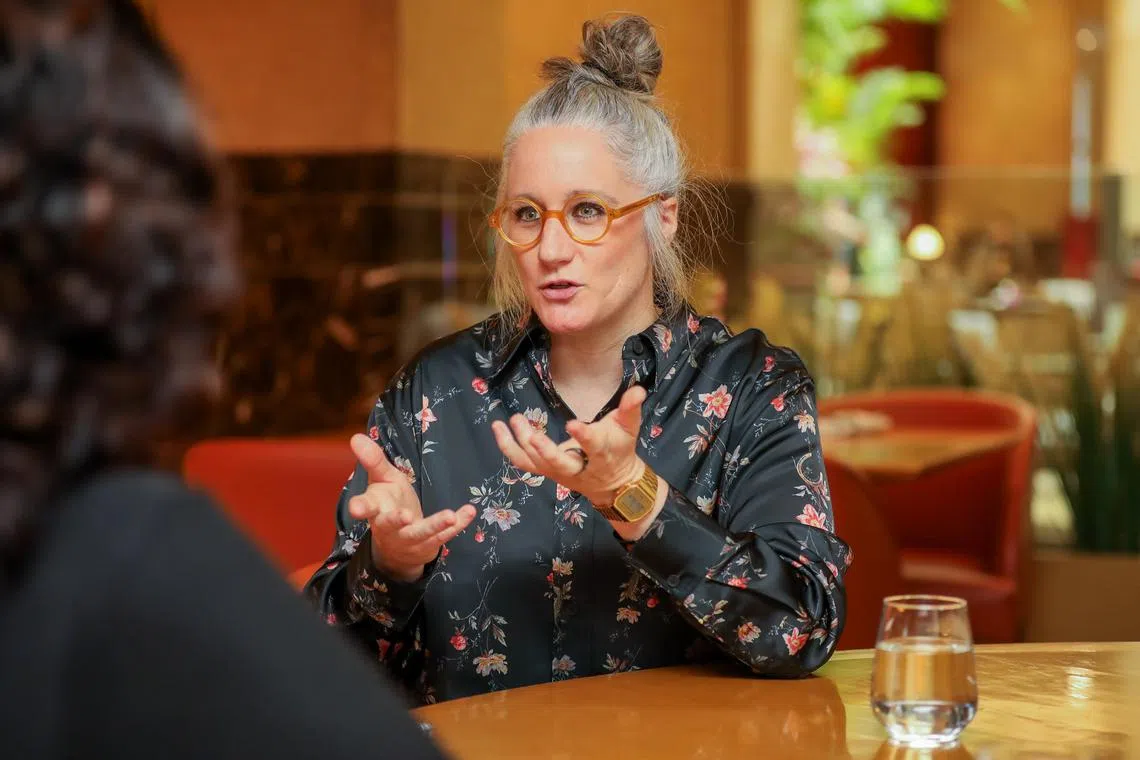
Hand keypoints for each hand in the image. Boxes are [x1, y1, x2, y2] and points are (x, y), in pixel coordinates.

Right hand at [347, 434, 476, 582]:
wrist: (398, 546)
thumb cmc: (388, 504)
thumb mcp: (382, 480)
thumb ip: (373, 460)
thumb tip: (355, 437)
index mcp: (376, 510)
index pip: (366, 507)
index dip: (360, 507)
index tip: (356, 508)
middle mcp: (391, 528)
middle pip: (392, 525)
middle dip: (398, 521)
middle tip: (406, 516)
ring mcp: (411, 539)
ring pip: (422, 533)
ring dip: (436, 525)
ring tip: (449, 516)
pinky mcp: (430, 544)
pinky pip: (446, 534)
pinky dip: (459, 523)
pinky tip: (470, 512)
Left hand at [491, 385, 647, 510]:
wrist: (614, 482)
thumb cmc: (620, 448)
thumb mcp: (629, 428)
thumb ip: (631, 408)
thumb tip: (639, 389)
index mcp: (601, 454)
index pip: (593, 447)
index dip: (583, 437)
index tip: (572, 424)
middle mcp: (577, 467)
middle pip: (558, 463)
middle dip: (544, 451)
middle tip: (531, 434)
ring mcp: (558, 472)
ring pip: (535, 463)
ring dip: (519, 443)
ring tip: (510, 419)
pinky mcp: (545, 471)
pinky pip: (523, 462)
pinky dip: (508, 447)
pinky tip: (498, 428)